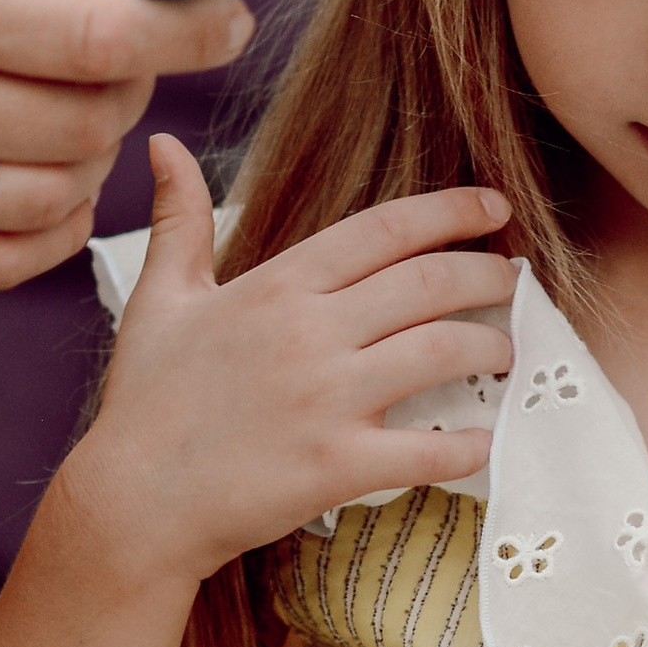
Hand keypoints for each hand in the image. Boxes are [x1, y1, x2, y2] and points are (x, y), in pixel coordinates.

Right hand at [0, 0, 250, 289]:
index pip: (91, 35)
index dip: (181, 31)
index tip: (228, 19)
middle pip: (85, 125)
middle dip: (131, 85)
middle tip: (117, 52)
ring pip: (56, 196)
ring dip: (94, 155)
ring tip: (67, 106)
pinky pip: (1, 261)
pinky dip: (54, 227)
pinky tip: (53, 181)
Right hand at [71, 139, 513, 575]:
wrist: (135, 502)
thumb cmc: (147, 401)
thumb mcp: (159, 298)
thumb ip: (179, 219)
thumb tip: (164, 144)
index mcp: (277, 286)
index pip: (385, 229)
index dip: (451, 210)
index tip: (493, 206)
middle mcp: (309, 332)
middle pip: (430, 282)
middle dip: (487, 274)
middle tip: (513, 281)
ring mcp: (326, 399)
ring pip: (442, 351)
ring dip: (492, 347)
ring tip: (507, 352)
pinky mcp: (337, 466)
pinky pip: (428, 449)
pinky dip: (468, 444)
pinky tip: (483, 440)